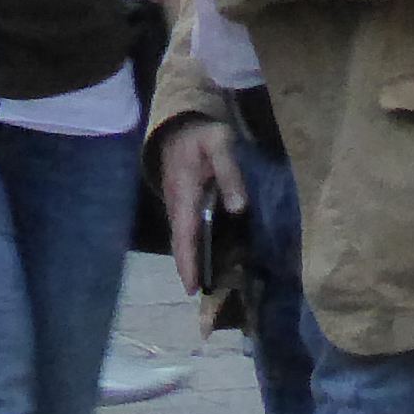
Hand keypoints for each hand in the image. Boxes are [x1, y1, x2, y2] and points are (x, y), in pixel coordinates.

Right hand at [155, 116, 238, 291]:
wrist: (180, 119)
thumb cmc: (202, 132)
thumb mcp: (220, 145)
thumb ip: (230, 174)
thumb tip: (238, 208)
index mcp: (183, 192)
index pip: (184, 233)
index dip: (187, 261)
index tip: (191, 288)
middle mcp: (175, 201)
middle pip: (179, 240)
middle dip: (187, 267)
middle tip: (199, 294)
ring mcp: (176, 200)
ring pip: (181, 235)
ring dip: (189, 258)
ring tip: (202, 281)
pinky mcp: (181, 199)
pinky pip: (185, 228)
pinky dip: (191, 245)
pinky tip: (202, 253)